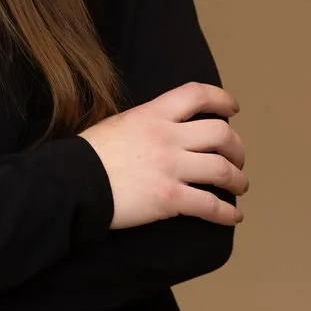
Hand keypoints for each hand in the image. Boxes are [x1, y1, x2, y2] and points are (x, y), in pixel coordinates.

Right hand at [80, 82, 246, 228]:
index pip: (197, 95)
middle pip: (221, 134)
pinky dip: (227, 213)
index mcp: (153, 114)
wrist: (72, 183)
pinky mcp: (169, 198)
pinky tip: (232, 216)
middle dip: (236, 148)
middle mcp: (167, 137)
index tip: (232, 109)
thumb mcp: (120, 123)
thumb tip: (165, 128)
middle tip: (236, 158)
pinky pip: (210, 205)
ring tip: (239, 186)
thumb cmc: (89, 155)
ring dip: (238, 180)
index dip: (222, 99)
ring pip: (223, 170)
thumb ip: (147, 122)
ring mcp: (170, 168)